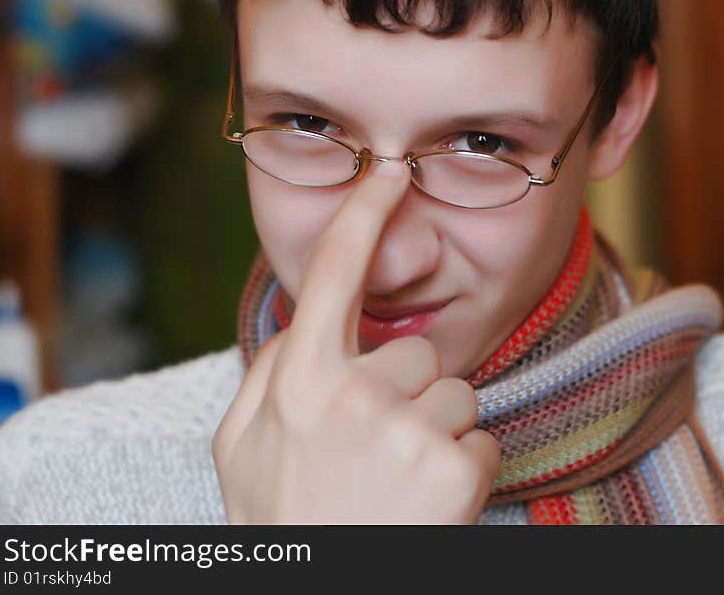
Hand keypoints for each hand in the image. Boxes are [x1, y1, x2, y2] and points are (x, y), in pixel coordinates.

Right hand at [212, 159, 500, 522]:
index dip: (365, 212)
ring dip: (437, 432)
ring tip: (398, 479)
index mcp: (301, 378)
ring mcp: (408, 431)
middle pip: (418, 353)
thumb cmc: (283, 518)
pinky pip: (482, 441)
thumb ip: (271, 373)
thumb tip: (305, 326)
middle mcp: (355, 393)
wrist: (316, 588)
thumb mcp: (241, 444)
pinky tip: (426, 501)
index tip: (390, 171)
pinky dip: (464, 469)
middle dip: (408, 392)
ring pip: (458, 395)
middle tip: (376, 448)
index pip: (337, 272)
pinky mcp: (455, 470)